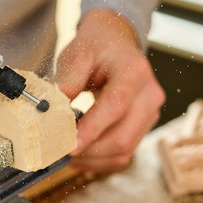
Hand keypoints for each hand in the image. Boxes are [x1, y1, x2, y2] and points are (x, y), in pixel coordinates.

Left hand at [55, 9, 164, 172]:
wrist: (116, 41)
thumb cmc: (97, 46)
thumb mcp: (76, 55)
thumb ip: (65, 83)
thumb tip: (51, 114)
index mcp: (133, 71)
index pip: (116, 106)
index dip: (92, 129)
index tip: (69, 144)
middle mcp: (149, 94)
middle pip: (123, 136)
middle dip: (90, 151)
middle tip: (61, 152)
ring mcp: (150, 112)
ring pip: (125, 150)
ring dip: (94, 159)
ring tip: (69, 156)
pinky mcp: (145, 125)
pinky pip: (126, 152)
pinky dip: (102, 160)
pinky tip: (83, 156)